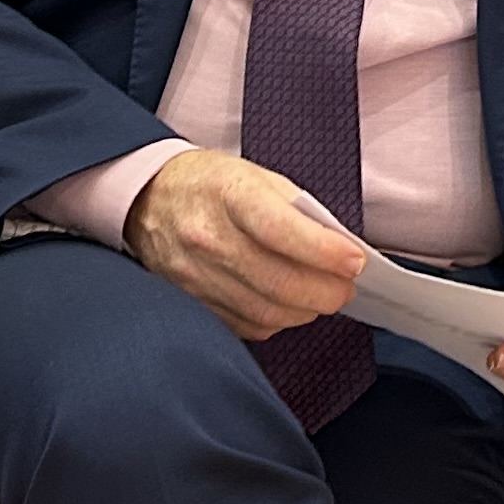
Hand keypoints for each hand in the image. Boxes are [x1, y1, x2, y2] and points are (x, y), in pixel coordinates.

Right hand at [123, 151, 364, 341]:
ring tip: (321, 297)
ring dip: (305, 310)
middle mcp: (207, 236)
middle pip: (278, 281)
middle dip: (326, 292)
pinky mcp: (192, 302)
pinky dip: (277, 321)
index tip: (354, 262)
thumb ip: (298, 211)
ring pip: (266, 311)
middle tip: (346, 288)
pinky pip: (246, 326)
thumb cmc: (212, 185)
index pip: (281, 229)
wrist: (148, 200)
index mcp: (229, 193)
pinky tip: (287, 305)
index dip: (324, 251)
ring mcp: (195, 274)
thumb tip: (340, 249)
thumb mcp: (257, 177)